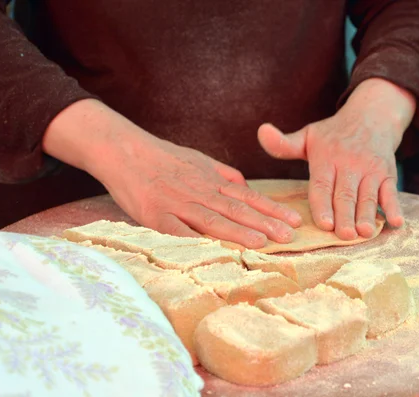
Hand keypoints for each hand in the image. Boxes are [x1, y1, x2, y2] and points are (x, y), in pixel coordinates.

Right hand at [43, 99, 300, 248]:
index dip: (273, 210)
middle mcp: (200, 191)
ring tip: (262, 243)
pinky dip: (194, 240)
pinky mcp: (155, 214)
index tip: (294, 221)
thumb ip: (223, 173)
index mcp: (212, 180)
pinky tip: (212, 251)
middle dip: (266, 223)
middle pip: (237, 209)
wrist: (123, 150)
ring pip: (213, 219)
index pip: (249, 197)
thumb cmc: (163, 157)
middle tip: (289, 237)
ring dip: (239, 232)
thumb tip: (246, 185)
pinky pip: (177, 231)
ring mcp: (178, 203)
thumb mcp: (198, 159)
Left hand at [258, 78, 415, 239]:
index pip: (322, 185)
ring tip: (364, 233)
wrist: (372, 115)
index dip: (323, 204)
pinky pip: (392, 192)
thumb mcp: (308, 136)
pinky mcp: (388, 173)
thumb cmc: (333, 134)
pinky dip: (395, 207)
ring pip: (368, 196)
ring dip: (367, 215)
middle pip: (346, 194)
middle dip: (345, 215)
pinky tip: (396, 222)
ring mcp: (371, 170)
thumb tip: (261, 131)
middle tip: (344, 235)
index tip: (323, 223)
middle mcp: (349, 164)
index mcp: (326, 158)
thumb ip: (284, 145)